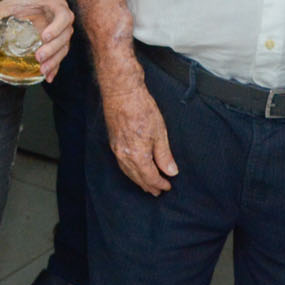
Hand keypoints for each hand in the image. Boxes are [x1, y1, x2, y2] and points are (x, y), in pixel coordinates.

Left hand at [0, 0, 73, 78]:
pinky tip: (48, 77)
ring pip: (63, 48)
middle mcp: (64, 20)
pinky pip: (60, 56)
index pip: (63, 17)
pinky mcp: (60, 42)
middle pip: (64, 37)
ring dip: (54, 61)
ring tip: (43, 71)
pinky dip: (55, 67)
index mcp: (57, 7)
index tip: (44, 36)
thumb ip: (1, 9)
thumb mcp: (14, 0)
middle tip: (39, 58)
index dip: (56, 28)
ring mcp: (63, 32)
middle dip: (52, 49)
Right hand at [99, 61, 177, 194]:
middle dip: (148, 185)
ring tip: (146, 184)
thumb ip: (164, 155)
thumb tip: (170, 171)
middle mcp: (124, 156)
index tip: (168, 186)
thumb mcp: (160, 133)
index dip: (160, 183)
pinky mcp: (113, 142)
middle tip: (158, 191)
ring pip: (128, 171)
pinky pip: (122, 163)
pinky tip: (134, 168)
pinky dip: (130, 170)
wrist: (122, 92)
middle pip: (137, 177)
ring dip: (138, 180)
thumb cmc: (141, 109)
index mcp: (137, 156)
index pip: (150, 177)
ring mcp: (117, 149)